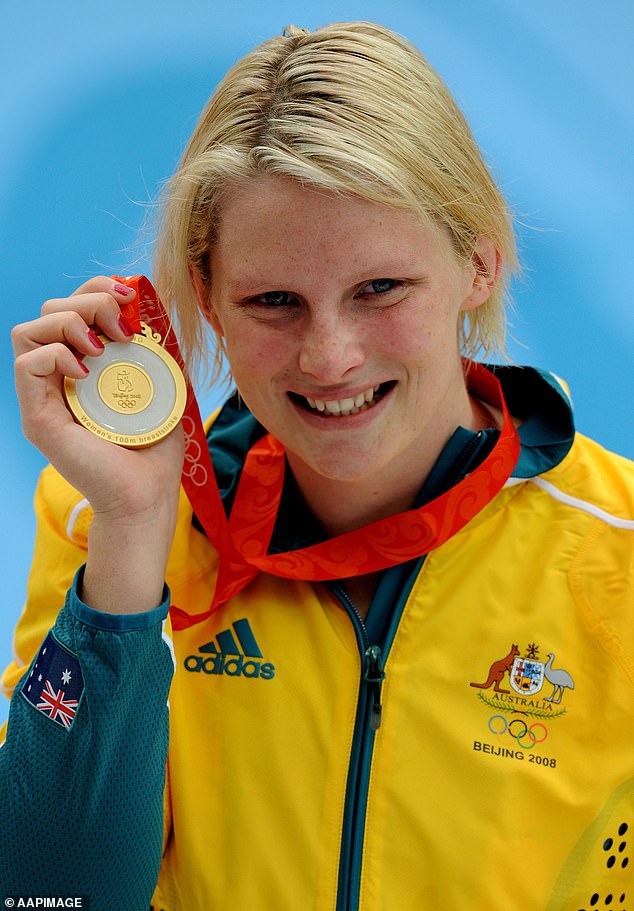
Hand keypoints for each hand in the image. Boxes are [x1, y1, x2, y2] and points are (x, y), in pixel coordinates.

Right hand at [12, 276, 184, 611]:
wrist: (146, 495)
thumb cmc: (153, 448)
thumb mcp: (159, 386)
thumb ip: (151, 351)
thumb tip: (152, 310)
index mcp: (82, 364)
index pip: (71, 306)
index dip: (95, 289)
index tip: (128, 296)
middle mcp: (58, 376)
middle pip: (49, 309)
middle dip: (88, 302)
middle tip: (123, 331)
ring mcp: (44, 397)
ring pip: (28, 330)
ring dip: (69, 323)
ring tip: (102, 348)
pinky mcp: (38, 417)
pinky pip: (27, 363)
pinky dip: (56, 355)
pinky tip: (86, 373)